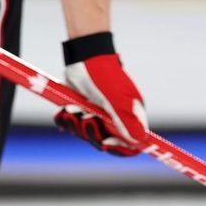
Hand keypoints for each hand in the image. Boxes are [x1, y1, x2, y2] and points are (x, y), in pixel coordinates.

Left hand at [55, 31, 146, 155]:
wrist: (83, 57)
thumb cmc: (105, 76)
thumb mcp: (118, 100)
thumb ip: (128, 122)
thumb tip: (140, 141)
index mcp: (131, 117)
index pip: (132, 143)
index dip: (120, 148)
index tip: (106, 142)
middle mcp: (116, 119)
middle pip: (106, 142)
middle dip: (92, 132)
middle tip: (85, 117)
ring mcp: (98, 115)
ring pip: (87, 134)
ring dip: (76, 124)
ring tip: (73, 108)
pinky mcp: (82, 110)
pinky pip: (73, 125)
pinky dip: (66, 119)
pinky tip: (65, 109)